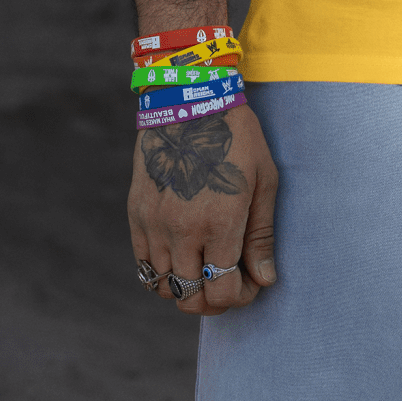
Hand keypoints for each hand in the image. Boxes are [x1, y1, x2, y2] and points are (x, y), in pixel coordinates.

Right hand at [128, 103, 277, 315]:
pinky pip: (143, 265)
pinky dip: (162, 272)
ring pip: (164, 287)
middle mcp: (182, 230)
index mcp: (219, 223)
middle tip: (229, 282)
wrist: (188, 100)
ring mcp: (154, 224)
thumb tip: (265, 279)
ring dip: (187, 287)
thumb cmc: (236, 137)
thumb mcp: (263, 180)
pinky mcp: (136, 215)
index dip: (241, 297)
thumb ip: (261, 235)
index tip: (251, 284)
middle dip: (214, 300)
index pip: (224, 291)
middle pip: (191, 299)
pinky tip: (182, 256)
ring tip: (205, 268)